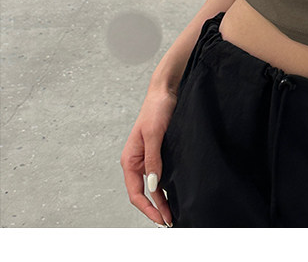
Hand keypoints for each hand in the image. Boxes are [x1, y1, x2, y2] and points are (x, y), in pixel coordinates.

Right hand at [120, 86, 175, 225]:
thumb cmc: (156, 108)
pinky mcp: (157, 153)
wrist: (165, 90)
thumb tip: (153, 184)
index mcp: (130, 159)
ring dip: (160, 200)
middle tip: (169, 221)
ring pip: (151, 186)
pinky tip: (172, 195)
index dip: (147, 208)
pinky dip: (164, 187)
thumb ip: (153, 159)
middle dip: (154, 208)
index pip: (135, 192)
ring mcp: (146, 158)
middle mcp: (136, 161)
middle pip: (142, 193)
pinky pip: (158, 175)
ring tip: (171, 214)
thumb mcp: (154, 134)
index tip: (160, 218)